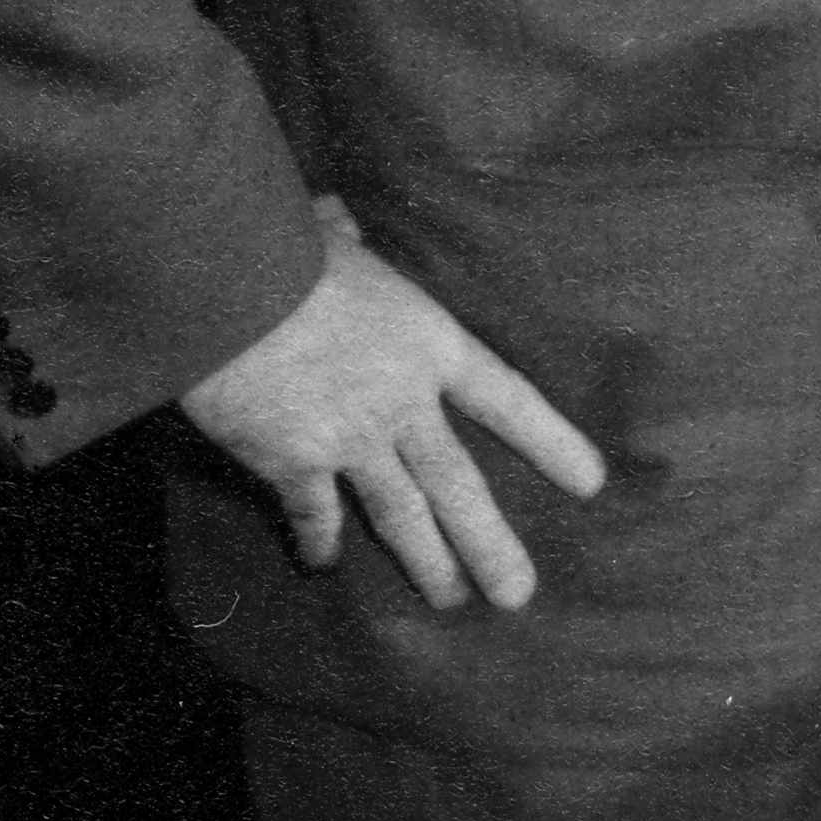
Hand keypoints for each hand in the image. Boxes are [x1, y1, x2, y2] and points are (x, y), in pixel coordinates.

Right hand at [181, 212, 608, 613]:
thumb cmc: (284, 249)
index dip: (552, 443)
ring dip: (428, 563)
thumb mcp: (334, 237)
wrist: (228, 287)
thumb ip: (346, 238)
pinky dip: (320, 540)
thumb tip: (335, 219)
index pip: (509, 399)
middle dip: (492, 543)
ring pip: (403, 514)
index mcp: (430, 342)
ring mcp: (352, 439)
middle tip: (520, 594)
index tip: (591, 484)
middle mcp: (403, 401)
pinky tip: (325, 565)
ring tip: (454, 601)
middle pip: (460, 483)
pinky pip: (315, 513)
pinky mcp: (293, 463)